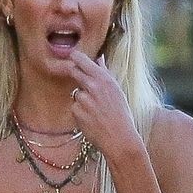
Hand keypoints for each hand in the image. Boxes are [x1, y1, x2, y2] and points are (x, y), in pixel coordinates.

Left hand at [65, 46, 141, 164]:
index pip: (83, 61)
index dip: (75, 57)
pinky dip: (80, 112)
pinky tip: (91, 119)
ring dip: (82, 99)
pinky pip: (74, 107)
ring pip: (76, 93)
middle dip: (74, 74)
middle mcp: (93, 86)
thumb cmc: (120, 113)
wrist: (119, 137)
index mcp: (105, 79)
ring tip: (95, 110)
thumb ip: (105, 73)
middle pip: (74, 72)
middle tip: (85, 86)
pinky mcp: (76, 111)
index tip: (72, 55)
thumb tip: (99, 59)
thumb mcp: (116, 90)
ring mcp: (83, 99)